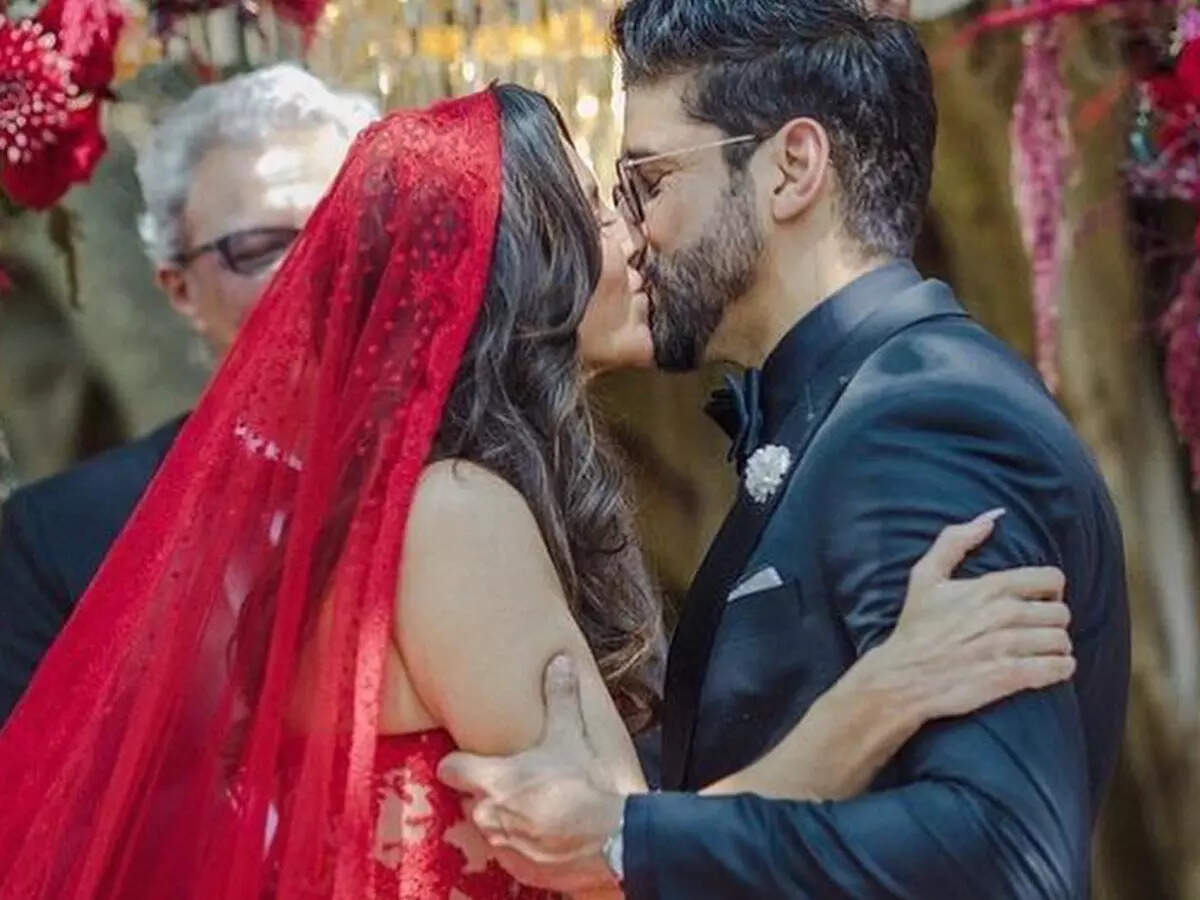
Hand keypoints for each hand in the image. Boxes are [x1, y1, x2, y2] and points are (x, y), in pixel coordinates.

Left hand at [438, 655, 626, 894]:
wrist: (610, 840)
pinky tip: (543, 832)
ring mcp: (500, 845)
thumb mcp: (571, 736)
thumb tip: (558, 663)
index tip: (473, 759)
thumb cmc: (584, 787)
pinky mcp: (516, 869)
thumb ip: (559, 698)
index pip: (448, 769)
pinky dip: (520, 843)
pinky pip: (506, 852)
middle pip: (468, 798)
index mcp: (490, 781)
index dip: (460, 763)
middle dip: (486, 792)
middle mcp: (486, 815)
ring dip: (502, 818)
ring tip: (532, 808)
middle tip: (514, 782)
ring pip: (487, 826)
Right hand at [852, 508, 1073, 728]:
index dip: (1050, 590)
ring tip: (1043, 650)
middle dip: (1053, 621)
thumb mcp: (925, 577)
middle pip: (1060, 613)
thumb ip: (955, 541)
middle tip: (1039, 629)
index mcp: (988, 588)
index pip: (1051, 580)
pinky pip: (1057, 668)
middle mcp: (1002, 614)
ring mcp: (1006, 647)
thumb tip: (990, 518)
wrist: (902, 678)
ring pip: (1060, 641)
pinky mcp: (1009, 676)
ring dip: (1057, 646)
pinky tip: (1049, 668)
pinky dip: (1060, 668)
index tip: (1039, 600)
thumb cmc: (915, 628)